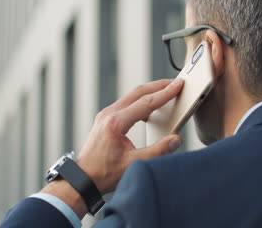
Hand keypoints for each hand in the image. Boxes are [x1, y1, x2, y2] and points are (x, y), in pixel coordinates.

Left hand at [76, 78, 183, 193]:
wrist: (83, 178)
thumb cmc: (105, 173)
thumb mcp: (134, 164)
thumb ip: (158, 151)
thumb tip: (176, 139)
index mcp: (116, 123)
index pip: (145, 102)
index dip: (164, 94)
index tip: (177, 85)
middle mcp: (108, 114)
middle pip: (137, 92)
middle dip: (158, 86)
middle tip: (175, 83)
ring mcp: (105, 115)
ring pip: (131, 96)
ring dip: (149, 92)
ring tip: (165, 93)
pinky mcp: (105, 119)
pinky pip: (125, 104)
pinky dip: (140, 101)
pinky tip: (149, 109)